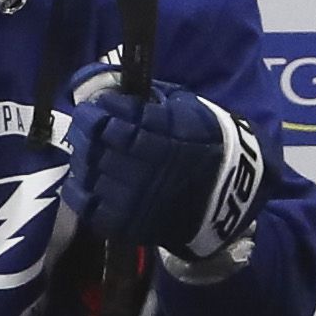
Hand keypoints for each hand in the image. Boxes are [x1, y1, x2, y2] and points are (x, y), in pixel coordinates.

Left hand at [62, 65, 264, 257]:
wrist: (234, 191)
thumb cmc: (208, 141)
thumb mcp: (185, 107)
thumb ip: (145, 99)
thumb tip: (106, 90)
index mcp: (164, 138)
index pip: (112, 122)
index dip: (95, 111)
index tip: (95, 105)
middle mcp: (148, 170)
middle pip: (96, 147)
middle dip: (86, 130)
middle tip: (87, 123)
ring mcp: (138, 201)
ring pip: (90, 176)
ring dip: (84, 158)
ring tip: (90, 150)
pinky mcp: (132, 225)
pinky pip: (92, 210)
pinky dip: (81, 192)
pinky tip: (86, 180)